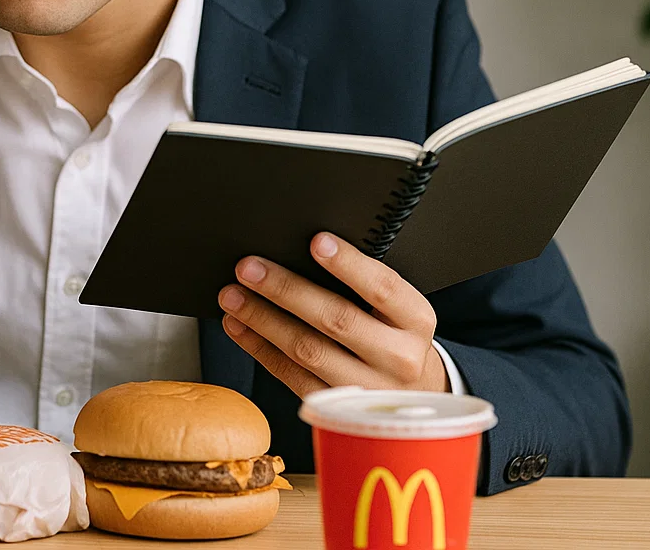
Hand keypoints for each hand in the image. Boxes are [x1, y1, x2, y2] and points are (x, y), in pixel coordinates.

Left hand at [219, 232, 447, 396]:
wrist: (416, 397)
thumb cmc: (396, 337)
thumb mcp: (400, 310)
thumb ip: (364, 286)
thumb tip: (306, 250)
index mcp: (416, 321)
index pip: (383, 288)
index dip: (349, 264)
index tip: (316, 241)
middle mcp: (398, 358)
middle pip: (336, 320)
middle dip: (286, 290)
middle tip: (249, 268)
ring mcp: (367, 389)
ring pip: (308, 351)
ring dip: (263, 319)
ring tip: (233, 296)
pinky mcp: (338, 409)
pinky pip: (292, 377)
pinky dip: (260, 348)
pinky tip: (240, 326)